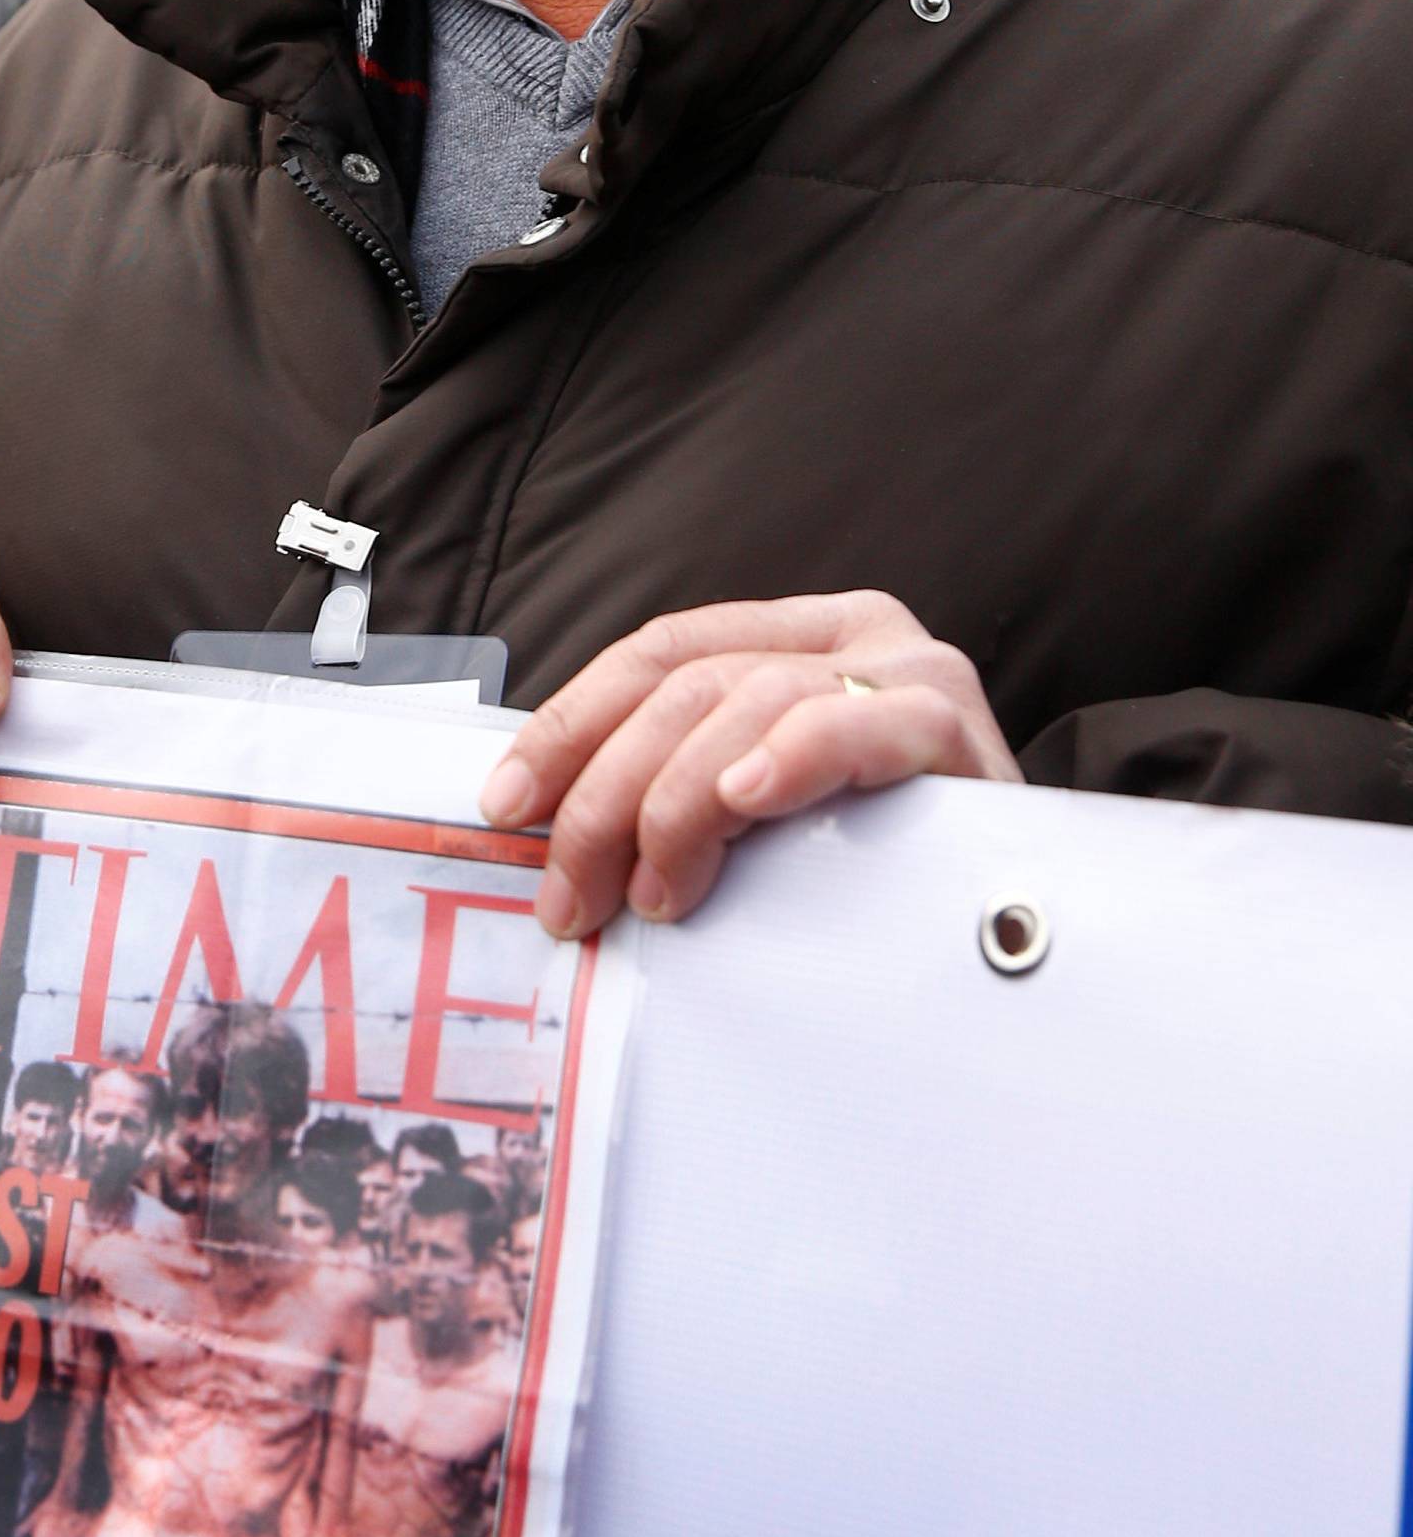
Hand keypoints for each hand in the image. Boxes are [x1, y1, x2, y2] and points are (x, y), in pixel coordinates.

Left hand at [482, 593, 1018, 937]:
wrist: (1030, 906)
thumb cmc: (886, 867)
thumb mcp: (769, 808)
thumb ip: (683, 786)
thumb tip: (544, 825)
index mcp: (797, 633)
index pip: (657, 654)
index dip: (569, 726)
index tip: (506, 807)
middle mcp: (853, 629)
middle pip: (687, 684)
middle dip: (605, 793)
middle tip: (572, 897)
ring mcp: (908, 668)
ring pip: (747, 704)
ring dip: (677, 804)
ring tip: (658, 892)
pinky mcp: (953, 724)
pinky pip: (853, 723)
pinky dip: (788, 756)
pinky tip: (745, 798)